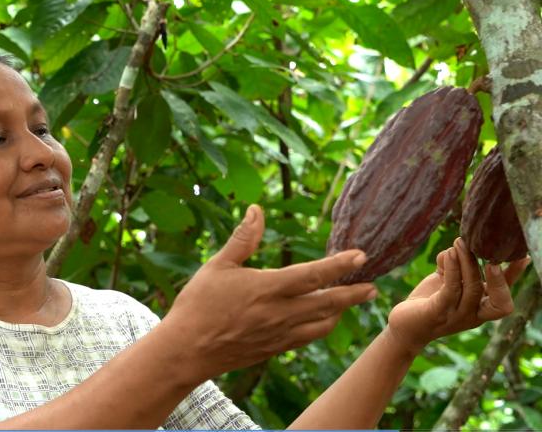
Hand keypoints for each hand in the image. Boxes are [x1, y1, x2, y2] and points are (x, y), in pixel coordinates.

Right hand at [163, 205, 377, 381]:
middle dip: (353, 294)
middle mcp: (279, 313)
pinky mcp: (274, 349)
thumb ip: (242, 239)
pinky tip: (322, 320)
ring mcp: (279, 334)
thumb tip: (256, 210)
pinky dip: (321, 327)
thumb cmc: (197, 304)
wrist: (186, 351)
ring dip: (340, 312)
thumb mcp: (217, 266)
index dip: (340, 265)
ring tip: (350, 301)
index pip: (313, 275)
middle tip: (373, 287)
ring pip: (322, 324)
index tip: (361, 256)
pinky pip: (307, 338)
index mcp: (267, 288)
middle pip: (328, 303)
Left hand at [386, 237, 529, 355]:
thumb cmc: (428, 301)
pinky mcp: (438, 312)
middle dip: (498, 276)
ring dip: (468, 262)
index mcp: (481, 307)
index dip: (514, 277)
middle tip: (490, 251)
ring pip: (472, 289)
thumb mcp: (445, 281)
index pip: (504, 295)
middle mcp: (474, 314)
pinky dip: (453, 269)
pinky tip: (448, 253)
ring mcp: (457, 316)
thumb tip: (458, 245)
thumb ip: (455, 266)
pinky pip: (451, 289)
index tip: (521, 256)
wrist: (404, 324)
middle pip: (498, 300)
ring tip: (460, 242)